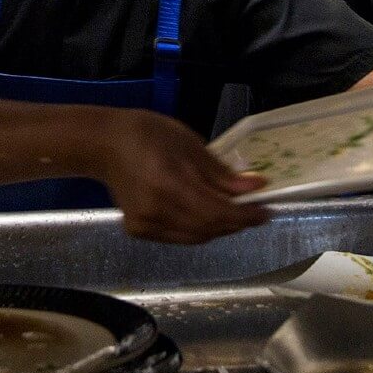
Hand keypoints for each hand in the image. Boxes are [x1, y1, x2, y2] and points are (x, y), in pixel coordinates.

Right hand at [97, 110, 270, 242]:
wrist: (104, 145)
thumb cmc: (148, 134)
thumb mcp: (189, 143)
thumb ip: (221, 172)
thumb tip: (255, 187)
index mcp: (169, 182)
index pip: (217, 211)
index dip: (246, 215)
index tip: (267, 211)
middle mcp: (156, 210)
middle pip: (208, 228)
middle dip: (237, 223)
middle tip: (255, 211)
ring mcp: (144, 224)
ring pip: (196, 237)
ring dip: (221, 228)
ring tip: (235, 212)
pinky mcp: (138, 230)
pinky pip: (180, 237)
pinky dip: (199, 230)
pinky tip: (208, 215)